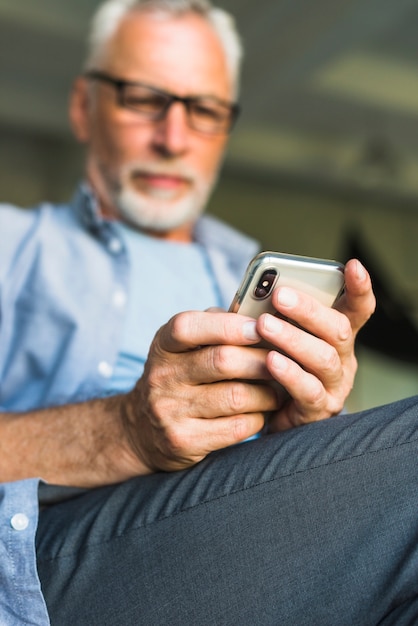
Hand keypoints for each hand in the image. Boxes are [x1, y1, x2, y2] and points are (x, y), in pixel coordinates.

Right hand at [121, 311, 277, 471]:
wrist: (142, 429)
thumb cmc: (179, 376)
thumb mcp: (184, 346)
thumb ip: (216, 327)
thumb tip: (263, 316)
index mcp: (163, 345)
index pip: (189, 327)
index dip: (229, 326)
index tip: (260, 327)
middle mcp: (162, 376)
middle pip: (222, 361)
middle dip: (261, 359)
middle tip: (283, 361)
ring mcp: (170, 411)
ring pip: (236, 396)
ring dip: (267, 393)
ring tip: (277, 390)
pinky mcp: (184, 441)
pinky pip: (237, 427)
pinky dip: (259, 418)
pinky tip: (262, 412)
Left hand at [257, 259, 374, 429]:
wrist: (264, 412)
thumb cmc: (270, 364)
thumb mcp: (274, 335)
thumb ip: (273, 314)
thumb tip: (254, 291)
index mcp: (335, 333)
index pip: (357, 307)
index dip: (359, 287)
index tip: (352, 265)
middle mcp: (342, 357)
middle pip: (337, 328)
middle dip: (308, 310)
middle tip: (279, 295)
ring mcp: (334, 385)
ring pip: (324, 358)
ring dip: (293, 339)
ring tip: (265, 325)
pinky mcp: (319, 409)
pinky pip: (308, 390)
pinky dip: (290, 373)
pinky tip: (270, 360)